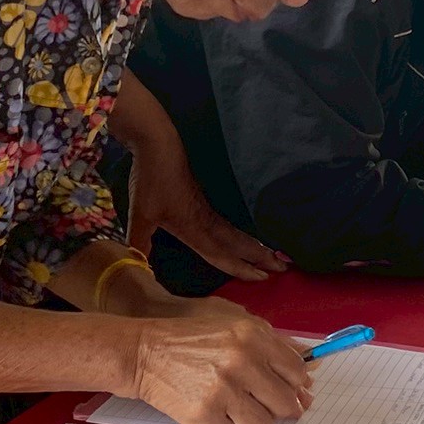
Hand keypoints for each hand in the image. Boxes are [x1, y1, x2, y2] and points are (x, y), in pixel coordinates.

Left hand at [126, 130, 287, 282]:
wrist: (160, 146)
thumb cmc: (151, 180)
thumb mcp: (141, 214)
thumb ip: (141, 242)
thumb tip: (139, 266)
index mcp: (193, 227)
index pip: (220, 253)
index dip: (240, 267)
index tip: (262, 277)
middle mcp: (205, 221)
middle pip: (237, 243)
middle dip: (260, 256)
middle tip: (284, 268)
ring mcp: (207, 209)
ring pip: (235, 233)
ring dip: (254, 245)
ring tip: (274, 255)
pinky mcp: (204, 199)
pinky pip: (227, 223)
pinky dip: (241, 234)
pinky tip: (243, 237)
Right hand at [127, 315, 312, 423]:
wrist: (144, 353)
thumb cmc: (193, 340)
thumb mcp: (235, 326)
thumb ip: (273, 347)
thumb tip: (307, 382)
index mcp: (252, 336)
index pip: (297, 372)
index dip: (298, 386)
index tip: (292, 393)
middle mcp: (241, 362)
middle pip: (285, 403)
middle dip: (281, 410)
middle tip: (268, 408)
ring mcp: (221, 391)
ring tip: (239, 413)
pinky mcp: (203, 416)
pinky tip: (221, 419)